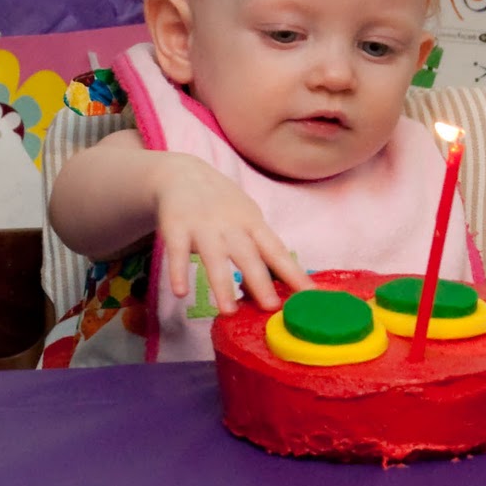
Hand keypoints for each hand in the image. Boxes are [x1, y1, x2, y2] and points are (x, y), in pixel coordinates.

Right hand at [152, 154, 313, 314]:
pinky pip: (176, 252)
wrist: (182, 174)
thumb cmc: (221, 205)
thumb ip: (257, 252)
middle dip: (260, 281)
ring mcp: (202, 226)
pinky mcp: (175, 227)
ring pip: (214, 257)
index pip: (276, 250)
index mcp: (252, 224)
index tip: (310, 295)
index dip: (293, 272)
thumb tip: (272, 291)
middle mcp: (230, 225)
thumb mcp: (244, 220)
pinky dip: (178, 271)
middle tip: (271, 307)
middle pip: (247, 254)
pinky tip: (180, 293)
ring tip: (228, 311)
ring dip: (221, 284)